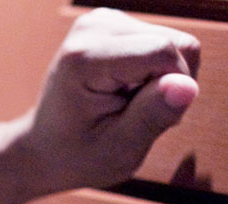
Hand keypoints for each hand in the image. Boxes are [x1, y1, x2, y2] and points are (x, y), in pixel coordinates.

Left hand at [12, 8, 200, 195]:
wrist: (43, 148)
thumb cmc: (76, 156)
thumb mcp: (117, 150)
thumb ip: (152, 116)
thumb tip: (186, 86)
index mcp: (85, 58)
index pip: (164, 53)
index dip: (171, 91)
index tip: (143, 121)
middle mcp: (93, 27)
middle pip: (177, 45)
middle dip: (170, 86)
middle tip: (134, 117)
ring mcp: (104, 21)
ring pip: (178, 44)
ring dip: (165, 81)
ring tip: (129, 107)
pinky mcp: (116, 24)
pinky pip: (168, 44)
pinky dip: (159, 73)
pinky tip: (130, 93)